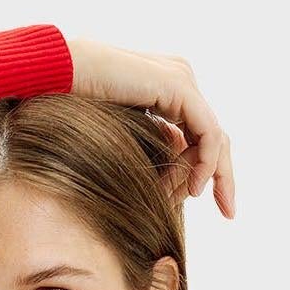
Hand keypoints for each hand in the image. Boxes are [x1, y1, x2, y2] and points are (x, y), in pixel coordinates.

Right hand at [64, 37, 235, 218]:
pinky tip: (195, 186)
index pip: (202, 134)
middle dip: (224, 176)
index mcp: (168, 90)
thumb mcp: (124, 137)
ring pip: (216, 136)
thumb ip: (151, 148)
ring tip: (196, 198)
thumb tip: (171, 177)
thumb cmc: (76, 107)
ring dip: (213, 173)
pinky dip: (206, 162)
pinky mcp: (177, 85)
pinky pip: (207, 131)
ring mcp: (181, 79)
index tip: (207, 202)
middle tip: (229, 212)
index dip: (208, 170)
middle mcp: (180, 80)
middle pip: (215, 136)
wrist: (60, 77)